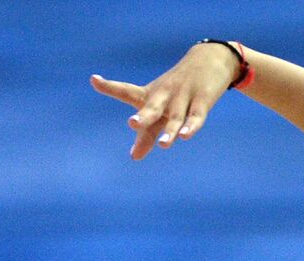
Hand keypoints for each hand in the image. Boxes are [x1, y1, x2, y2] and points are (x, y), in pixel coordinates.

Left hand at [89, 42, 239, 159]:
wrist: (209, 60)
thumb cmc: (178, 90)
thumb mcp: (161, 108)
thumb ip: (147, 134)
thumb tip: (134, 157)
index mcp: (150, 95)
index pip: (127, 91)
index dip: (110, 87)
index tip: (94, 79)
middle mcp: (164, 95)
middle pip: (151, 107)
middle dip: (144, 117)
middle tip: (133, 123)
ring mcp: (183, 97)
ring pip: (175, 116)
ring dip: (170, 131)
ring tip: (164, 145)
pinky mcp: (202, 100)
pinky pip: (196, 116)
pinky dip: (191, 126)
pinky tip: (186, 136)